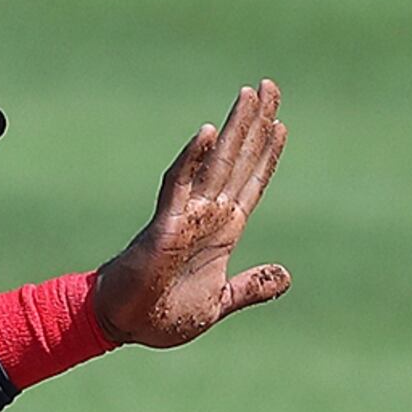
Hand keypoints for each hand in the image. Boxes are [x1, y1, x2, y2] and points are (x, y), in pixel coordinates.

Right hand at [91, 81, 291, 348]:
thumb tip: (286, 277)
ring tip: (251, 94)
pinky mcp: (165, 223)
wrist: (125, 325)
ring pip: (216, 162)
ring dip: (234, 128)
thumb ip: (251, 287)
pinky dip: (193, 158)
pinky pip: (180, 184)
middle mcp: (208, 214)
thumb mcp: (219, 302)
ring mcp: (187, 214)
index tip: (281, 124)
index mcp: (224, 232)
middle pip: (239, 160)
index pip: (251, 183)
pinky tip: (207, 133)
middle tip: (272, 86)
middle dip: (256, 124)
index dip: (267, 154)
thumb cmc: (163, 314)